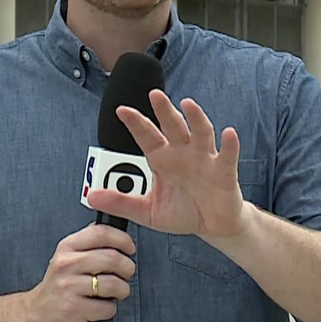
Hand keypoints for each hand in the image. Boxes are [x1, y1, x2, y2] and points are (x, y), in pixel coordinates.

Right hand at [25, 223, 136, 321]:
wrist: (34, 316)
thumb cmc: (58, 287)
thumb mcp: (66, 258)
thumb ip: (87, 244)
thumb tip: (114, 233)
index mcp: (67, 247)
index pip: (101, 232)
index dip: (123, 239)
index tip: (130, 249)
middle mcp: (66, 263)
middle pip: (112, 258)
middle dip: (127, 268)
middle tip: (126, 274)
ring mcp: (69, 286)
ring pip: (114, 284)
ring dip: (123, 290)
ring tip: (116, 293)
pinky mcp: (73, 308)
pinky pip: (107, 307)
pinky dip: (109, 310)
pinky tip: (100, 307)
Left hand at [86, 89, 247, 241]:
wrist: (212, 226)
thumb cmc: (182, 212)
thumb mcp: (147, 211)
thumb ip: (121, 202)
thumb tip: (91, 197)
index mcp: (162, 159)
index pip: (147, 136)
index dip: (135, 123)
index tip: (121, 110)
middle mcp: (183, 153)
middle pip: (173, 126)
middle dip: (164, 110)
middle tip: (154, 95)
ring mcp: (204, 160)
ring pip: (200, 133)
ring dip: (196, 118)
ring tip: (189, 105)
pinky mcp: (224, 172)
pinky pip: (226, 156)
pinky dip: (229, 144)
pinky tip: (228, 133)